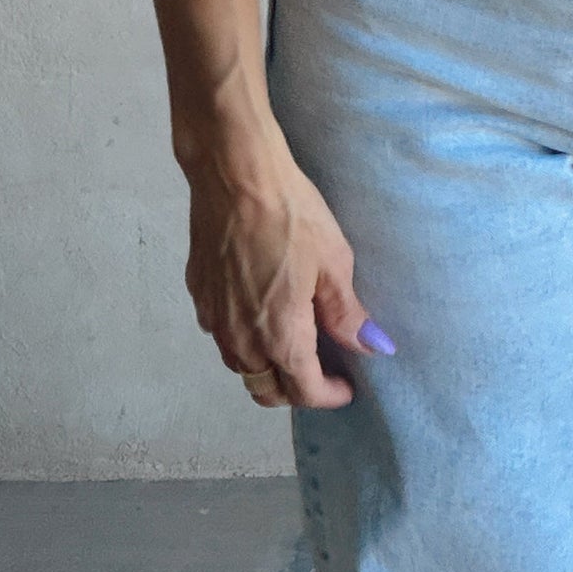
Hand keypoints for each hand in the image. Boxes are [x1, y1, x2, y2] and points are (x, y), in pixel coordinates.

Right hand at [180, 138, 395, 409]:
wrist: (233, 175)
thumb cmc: (289, 214)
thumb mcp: (333, 262)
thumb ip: (348, 313)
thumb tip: (373, 347)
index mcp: (279, 336)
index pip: (303, 391)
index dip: (330, 396)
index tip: (348, 386)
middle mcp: (240, 339)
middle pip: (266, 389)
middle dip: (295, 390)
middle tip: (322, 368)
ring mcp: (214, 319)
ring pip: (241, 366)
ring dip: (267, 366)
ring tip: (294, 339)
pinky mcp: (199, 295)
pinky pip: (223, 335)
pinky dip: (245, 338)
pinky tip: (261, 308)